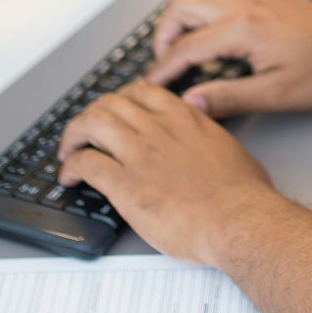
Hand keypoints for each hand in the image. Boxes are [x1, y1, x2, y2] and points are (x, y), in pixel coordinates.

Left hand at [57, 80, 276, 266]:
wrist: (238, 220)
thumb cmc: (243, 195)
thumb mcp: (228, 149)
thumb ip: (208, 138)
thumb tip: (207, 142)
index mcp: (185, 118)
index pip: (141, 92)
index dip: (121, 100)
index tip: (115, 112)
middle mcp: (158, 128)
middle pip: (110, 104)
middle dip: (91, 116)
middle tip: (85, 133)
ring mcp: (140, 153)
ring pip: (91, 124)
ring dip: (73, 136)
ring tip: (69, 151)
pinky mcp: (125, 184)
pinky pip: (85, 163)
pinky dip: (70, 167)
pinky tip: (68, 177)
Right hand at [146, 0, 311, 117]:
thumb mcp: (278, 94)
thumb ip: (230, 97)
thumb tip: (192, 104)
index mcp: (244, 29)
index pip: (186, 47)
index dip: (162, 70)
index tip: (150, 87)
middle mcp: (243, 4)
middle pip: (181, 7)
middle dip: (163, 36)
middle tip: (164, 66)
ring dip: (180, 19)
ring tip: (180, 50)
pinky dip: (199, 11)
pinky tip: (207, 36)